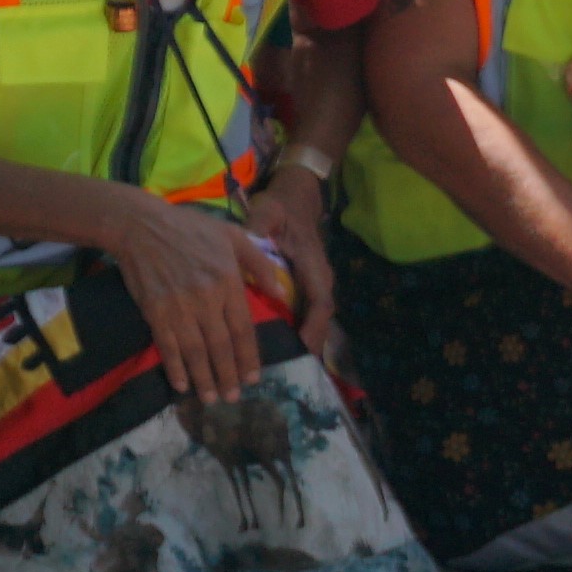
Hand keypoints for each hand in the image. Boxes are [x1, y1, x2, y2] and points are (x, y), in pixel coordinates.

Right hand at [91, 187, 285, 402]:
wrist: (141, 225)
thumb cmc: (189, 229)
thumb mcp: (232, 235)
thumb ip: (259, 263)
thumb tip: (280, 292)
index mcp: (227, 281)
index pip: (243, 329)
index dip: (248, 358)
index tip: (253, 379)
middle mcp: (206, 299)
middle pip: (221, 347)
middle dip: (228, 376)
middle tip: (233, 398)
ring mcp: (179, 307)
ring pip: (196, 352)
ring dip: (204, 379)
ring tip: (211, 399)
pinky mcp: (155, 312)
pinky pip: (168, 347)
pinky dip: (175, 369)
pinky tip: (182, 385)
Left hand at [241, 171, 341, 367]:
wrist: (295, 200)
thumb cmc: (282, 208)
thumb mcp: (270, 212)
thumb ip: (260, 227)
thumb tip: (251, 243)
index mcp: (313, 265)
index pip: (320, 302)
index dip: (313, 328)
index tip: (302, 349)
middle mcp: (319, 280)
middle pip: (320, 321)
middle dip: (308, 346)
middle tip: (287, 371)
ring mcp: (314, 287)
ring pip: (313, 322)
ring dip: (302, 344)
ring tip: (279, 369)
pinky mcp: (305, 290)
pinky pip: (305, 316)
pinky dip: (295, 334)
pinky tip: (274, 350)